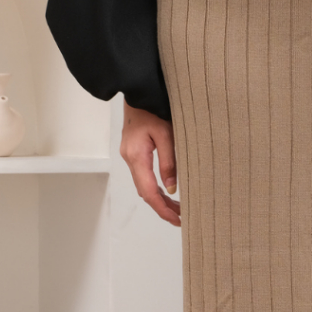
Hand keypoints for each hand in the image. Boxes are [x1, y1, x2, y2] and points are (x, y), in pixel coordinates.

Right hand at [119, 104, 180, 226]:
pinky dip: (156, 187)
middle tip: (181, 218)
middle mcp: (130, 159)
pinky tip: (168, 191)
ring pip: (144, 186)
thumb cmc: (153, 108)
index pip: (149, 192)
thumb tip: (172, 188)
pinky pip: (143, 177)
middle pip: (145, 192)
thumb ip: (169, 162)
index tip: (177, 220)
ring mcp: (130, 156)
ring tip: (178, 208)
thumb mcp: (166, 134)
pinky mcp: (134, 153)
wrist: (139, 92)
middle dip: (162, 207)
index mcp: (137, 156)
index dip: (162, 209)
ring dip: (160, 198)